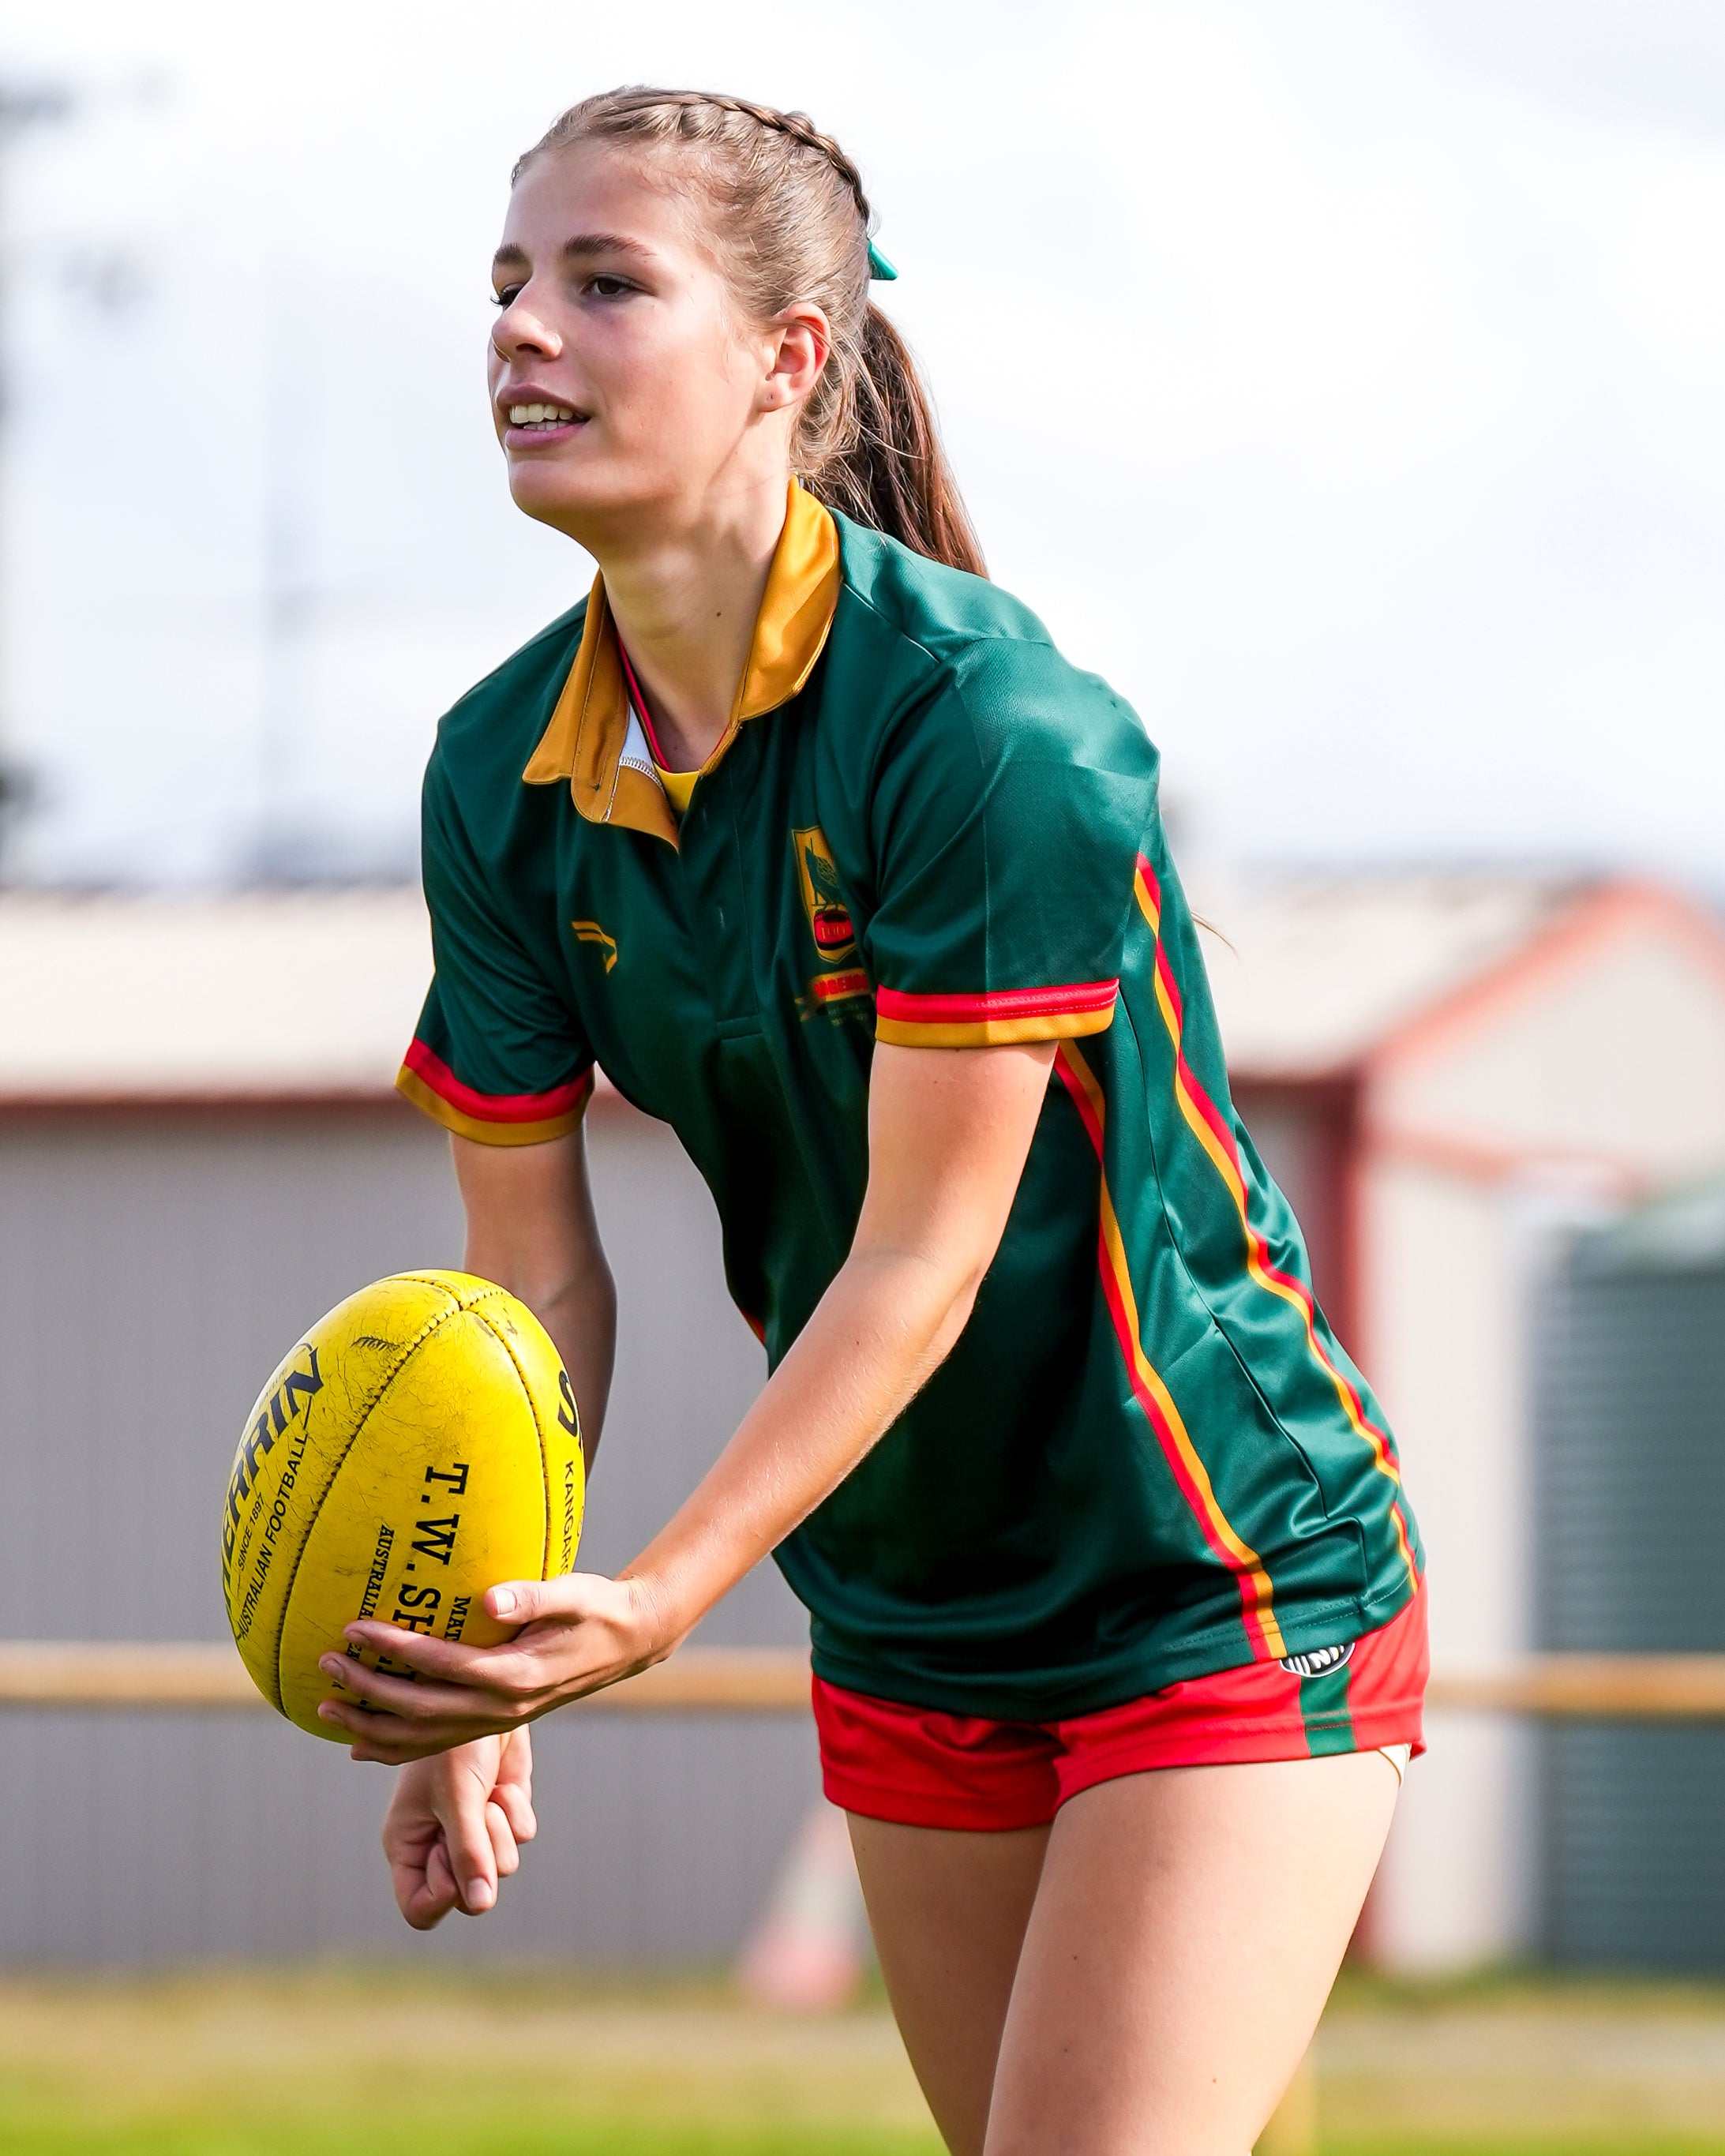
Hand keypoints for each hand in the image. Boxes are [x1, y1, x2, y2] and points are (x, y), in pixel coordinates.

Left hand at [316, 1570, 673, 1763]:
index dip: (394, 1648)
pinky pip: (436, 1746)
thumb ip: (533, 1596)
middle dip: (368, 1690)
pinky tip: (361, 1744)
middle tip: (327, 1663)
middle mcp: (502, 1708)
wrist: (627, 1642)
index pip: (441, 1665)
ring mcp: (497, 1723)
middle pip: (421, 1710)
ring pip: (423, 1740)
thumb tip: (487, 1600)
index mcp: (516, 1675)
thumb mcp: (574, 1594)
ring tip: (326, 1710)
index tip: (355, 1627)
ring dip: (371, 1727)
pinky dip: (395, 1749)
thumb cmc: (597, 1608)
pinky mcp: (494, 1725)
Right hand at [382, 1729, 535, 1927]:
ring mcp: (474, 1829)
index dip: (442, 1894)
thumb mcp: (457, 1796)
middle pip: (469, 1895)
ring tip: (485, 1794)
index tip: (450, 1854)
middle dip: (480, 1858)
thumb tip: (481, 1903)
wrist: (483, 1694)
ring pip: (502, 1866)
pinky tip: (502, 1783)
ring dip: (499, 1829)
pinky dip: (516, 1809)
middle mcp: (440, 1845)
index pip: (421, 1908)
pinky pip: (522, 1834)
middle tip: (475, 1817)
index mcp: (409, 1846)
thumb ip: (467, 1851)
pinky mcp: (504, 1810)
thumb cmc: (453, 1742)